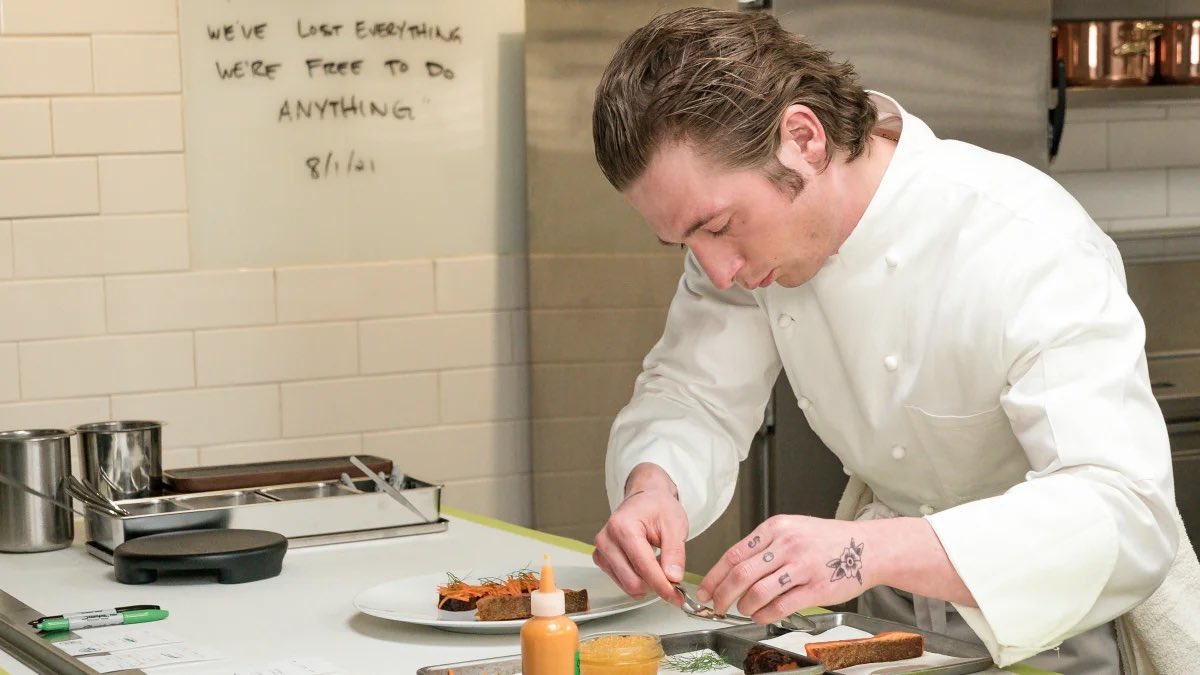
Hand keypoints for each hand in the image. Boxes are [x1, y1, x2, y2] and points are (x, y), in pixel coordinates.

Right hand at [593, 465, 688, 603]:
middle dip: (656, 587)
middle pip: (632, 582)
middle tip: (673, 581)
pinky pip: (621, 582)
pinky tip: (647, 566)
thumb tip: (673, 578)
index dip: (663, 586)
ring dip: (647, 584)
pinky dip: (638, 580)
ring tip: (660, 566)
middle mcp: (607, 539)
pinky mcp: (601, 559)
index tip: (678, 597)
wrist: (645, 498)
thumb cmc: (658, 507)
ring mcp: (601, 550)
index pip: (644, 568)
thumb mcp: (675, 526)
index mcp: (623, 527)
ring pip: (626, 585)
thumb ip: (675, 553)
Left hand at [698, 515, 872, 622]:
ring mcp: (801, 566)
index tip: (706, 590)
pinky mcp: (815, 588)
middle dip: (723, 595)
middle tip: (718, 605)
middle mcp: (786, 544)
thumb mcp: (792, 529)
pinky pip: (780, 606)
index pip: (734, 553)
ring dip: (744, 606)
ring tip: (744, 610)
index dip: (715, 576)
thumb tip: (733, 569)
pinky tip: (762, 616)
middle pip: (741, 574)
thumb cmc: (827, 540)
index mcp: (775, 527)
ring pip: (758, 592)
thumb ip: (764, 546)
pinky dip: (765, 615)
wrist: (866, 547)